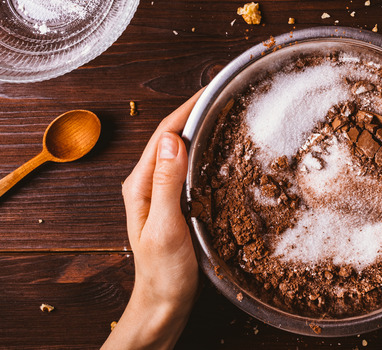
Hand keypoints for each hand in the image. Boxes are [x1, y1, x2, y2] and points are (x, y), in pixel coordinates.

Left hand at [103, 90, 202, 349]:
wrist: (163, 304)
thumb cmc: (163, 273)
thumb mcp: (166, 227)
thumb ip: (167, 183)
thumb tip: (174, 140)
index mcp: (141, 184)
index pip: (165, 134)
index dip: (187, 108)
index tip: (212, 89)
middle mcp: (148, 183)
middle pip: (173, 137)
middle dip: (196, 111)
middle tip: (226, 95)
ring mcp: (162, 193)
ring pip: (182, 150)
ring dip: (202, 129)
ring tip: (228, 113)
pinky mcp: (176, 203)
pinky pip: (190, 168)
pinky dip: (206, 152)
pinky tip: (224, 151)